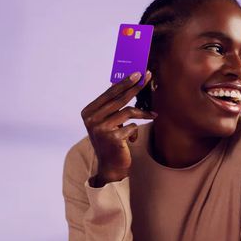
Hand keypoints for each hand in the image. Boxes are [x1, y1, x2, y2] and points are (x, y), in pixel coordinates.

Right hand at [80, 70, 155, 184]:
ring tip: (152, 115)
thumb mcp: (107, 122)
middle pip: (119, 99)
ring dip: (143, 114)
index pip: (109, 93)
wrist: (110, 167)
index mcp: (88, 112)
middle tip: (147, 77)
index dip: (124, 82)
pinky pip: (132, 127)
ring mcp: (101, 129)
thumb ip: (112, 106)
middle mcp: (91, 119)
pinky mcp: (113, 138)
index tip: (137, 73)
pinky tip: (131, 141)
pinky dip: (135, 132)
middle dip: (135, 87)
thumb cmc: (111, 141)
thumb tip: (128, 84)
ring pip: (128, 112)